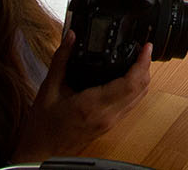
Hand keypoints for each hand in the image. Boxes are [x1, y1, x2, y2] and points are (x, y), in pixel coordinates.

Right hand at [9, 32, 151, 161]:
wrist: (41, 150)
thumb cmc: (43, 125)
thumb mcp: (48, 89)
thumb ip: (61, 60)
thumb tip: (71, 37)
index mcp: (92, 105)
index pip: (129, 84)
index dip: (142, 64)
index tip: (146, 48)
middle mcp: (106, 116)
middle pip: (140, 90)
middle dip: (146, 68)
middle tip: (145, 49)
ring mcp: (110, 122)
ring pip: (139, 99)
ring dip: (143, 79)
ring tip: (141, 59)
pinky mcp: (109, 125)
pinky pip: (131, 105)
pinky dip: (136, 89)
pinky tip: (130, 78)